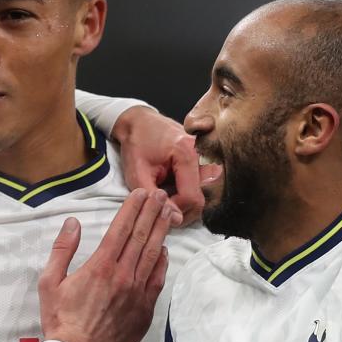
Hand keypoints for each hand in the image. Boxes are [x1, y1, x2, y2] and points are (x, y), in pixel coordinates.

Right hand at [38, 188, 174, 341]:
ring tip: (168, 213)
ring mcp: (137, 292)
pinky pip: (157, 280)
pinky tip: (165, 250)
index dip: (132, 208)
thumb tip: (73, 222)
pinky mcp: (145, 309)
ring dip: (161, 231)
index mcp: (99, 266)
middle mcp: (123, 275)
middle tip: (160, 195)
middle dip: (151, 212)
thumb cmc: (59, 320)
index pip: (120, 228)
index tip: (140, 193)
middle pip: (141, 236)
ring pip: (153, 255)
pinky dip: (162, 262)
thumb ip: (62, 250)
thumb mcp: (49, 282)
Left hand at [111, 107, 217, 226]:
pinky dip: (185, 194)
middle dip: (181, 210)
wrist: (139, 122)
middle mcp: (202, 155)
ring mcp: (205, 158)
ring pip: (201, 195)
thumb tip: (175, 219)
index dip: (175, 210)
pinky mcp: (203, 161)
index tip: (158, 209)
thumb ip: (153, 197)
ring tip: (164, 198)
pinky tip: (171, 191)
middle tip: (160, 208)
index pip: (192, 197)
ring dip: (183, 203)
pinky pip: (200, 186)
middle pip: (201, 199)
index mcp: (186, 154)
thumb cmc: (136, 144)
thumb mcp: (137, 172)